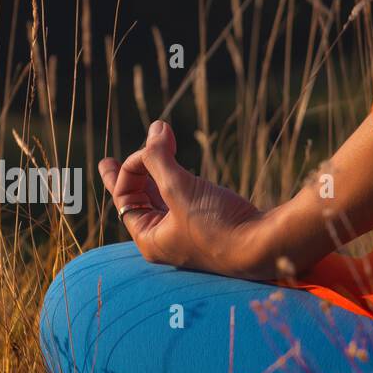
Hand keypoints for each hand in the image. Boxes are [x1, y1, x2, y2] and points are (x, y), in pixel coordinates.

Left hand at [99, 120, 277, 277]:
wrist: (265, 245)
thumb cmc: (218, 225)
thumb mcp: (179, 188)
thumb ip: (159, 158)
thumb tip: (155, 127)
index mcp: (150, 240)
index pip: (125, 199)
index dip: (131, 168)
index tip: (151, 147)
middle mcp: (166, 240)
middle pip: (138, 202)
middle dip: (130, 176)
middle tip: (107, 162)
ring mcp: (188, 234)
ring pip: (162, 199)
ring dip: (155, 173)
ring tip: (147, 155)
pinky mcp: (210, 225)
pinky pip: (184, 200)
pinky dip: (178, 181)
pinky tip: (179, 172)